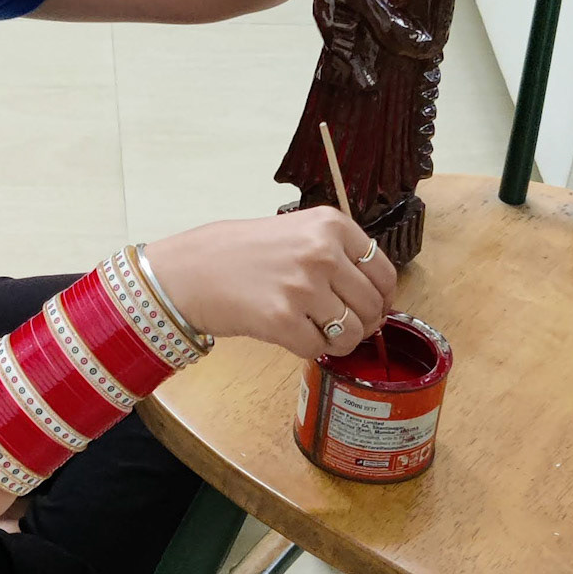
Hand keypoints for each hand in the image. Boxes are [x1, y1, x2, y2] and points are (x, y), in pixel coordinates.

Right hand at [145, 208, 397, 362]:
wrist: (188, 270)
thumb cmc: (237, 253)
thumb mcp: (294, 230)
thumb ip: (334, 252)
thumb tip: (375, 295)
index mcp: (330, 224)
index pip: (383, 271)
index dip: (382, 297)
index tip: (371, 307)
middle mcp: (322, 251)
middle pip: (372, 305)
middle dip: (362, 323)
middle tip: (340, 326)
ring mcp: (303, 286)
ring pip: (352, 332)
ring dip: (339, 341)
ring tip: (315, 331)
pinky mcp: (283, 319)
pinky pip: (319, 349)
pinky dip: (310, 349)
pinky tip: (291, 334)